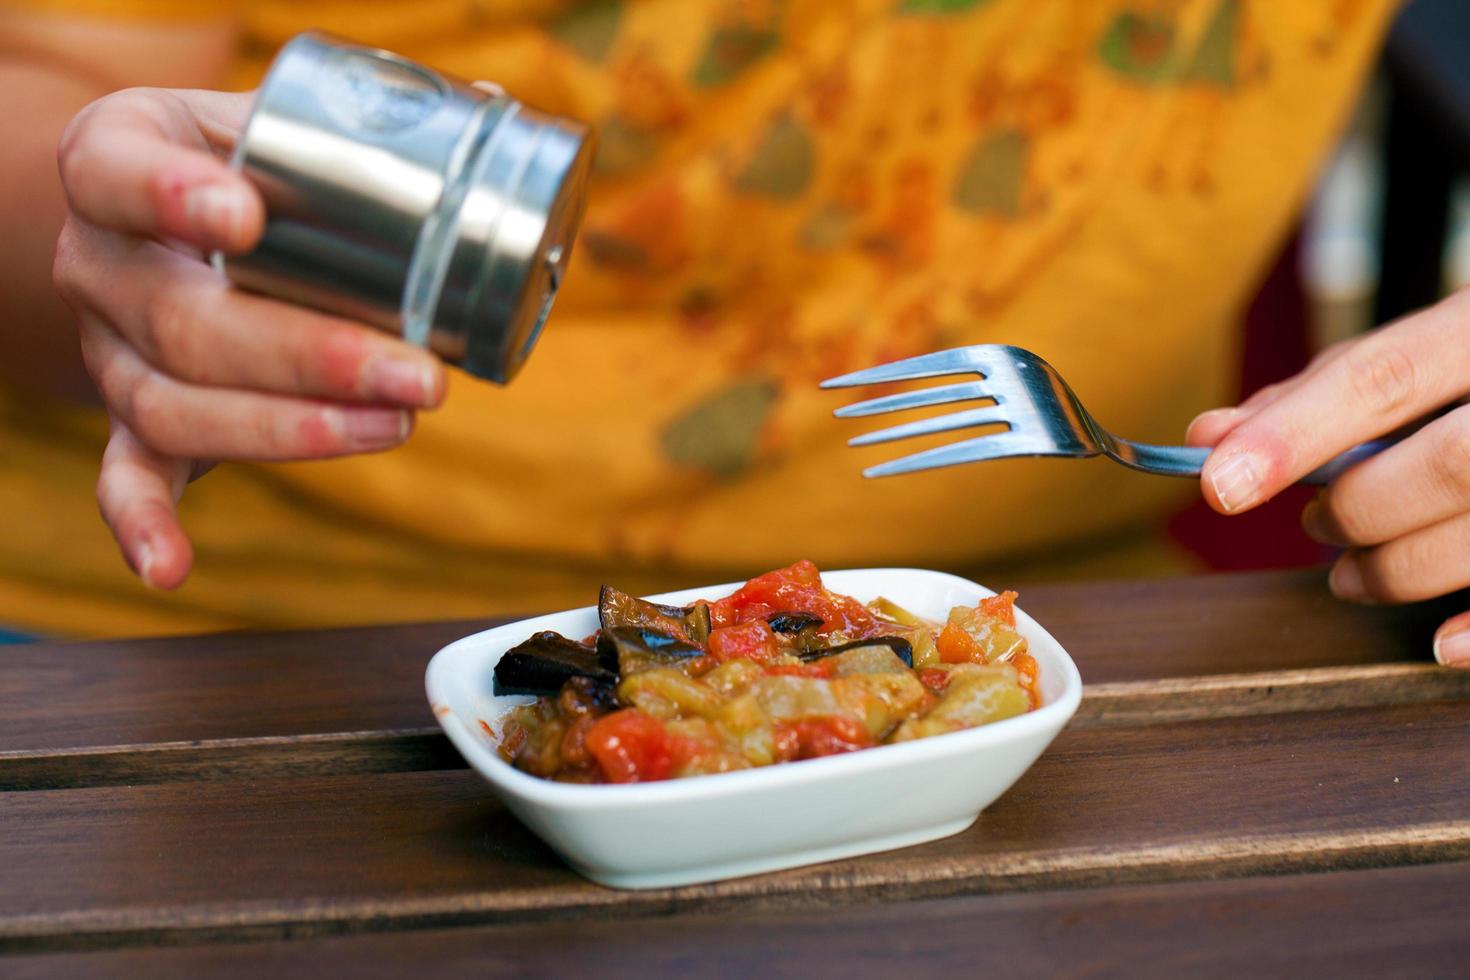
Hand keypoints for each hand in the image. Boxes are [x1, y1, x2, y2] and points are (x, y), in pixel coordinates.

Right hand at [53, 87, 446, 588]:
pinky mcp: (133, 417)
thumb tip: (498, 106)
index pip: (113, 172)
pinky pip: (127, 474)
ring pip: (168, 406)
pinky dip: (146, 523)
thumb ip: (364, 119)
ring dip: (290, 430)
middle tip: (414, 375)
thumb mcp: (275, 117)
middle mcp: (99, 260)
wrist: (172, 215)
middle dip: (309, 356)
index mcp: (116, 158)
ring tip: (394, 428)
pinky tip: (172, 569)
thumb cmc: (246, 160)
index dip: (169, 194)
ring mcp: (111, 347)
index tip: (245, 217)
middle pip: (178, 320)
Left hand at [1186, 291, 1469, 668]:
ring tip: (1352, 575)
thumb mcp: (1417, 351)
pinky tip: (1438, 642)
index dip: (1293, 433)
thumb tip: (1209, 435)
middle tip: (1313, 527)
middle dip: (1357, 509)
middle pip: (1445, 463)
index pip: (1383, 375)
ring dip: (1397, 569)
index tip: (1219, 483)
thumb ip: (1317, 393)